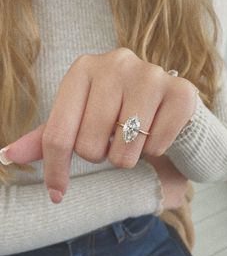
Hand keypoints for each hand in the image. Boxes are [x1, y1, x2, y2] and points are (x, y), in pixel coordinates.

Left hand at [1, 48, 197, 202]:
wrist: (166, 101)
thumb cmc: (117, 111)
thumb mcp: (80, 118)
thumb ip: (47, 137)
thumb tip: (7, 156)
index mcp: (83, 69)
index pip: (57, 134)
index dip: (55, 170)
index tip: (58, 192)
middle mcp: (116, 63)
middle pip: (90, 146)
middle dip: (100, 154)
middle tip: (112, 139)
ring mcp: (151, 75)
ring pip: (124, 151)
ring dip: (127, 156)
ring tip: (134, 137)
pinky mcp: (181, 92)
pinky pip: (157, 146)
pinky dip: (155, 150)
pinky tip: (157, 132)